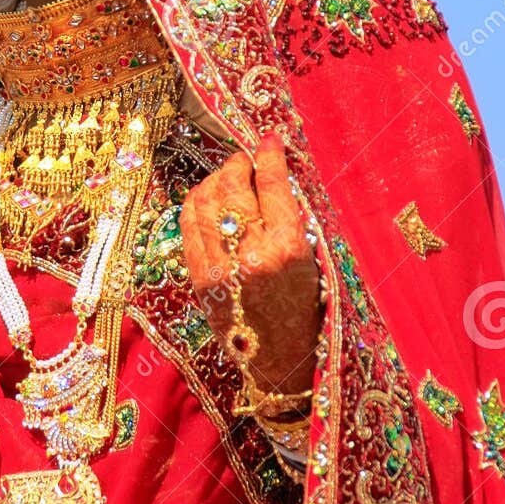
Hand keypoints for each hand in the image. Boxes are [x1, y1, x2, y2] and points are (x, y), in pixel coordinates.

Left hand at [178, 131, 323, 405]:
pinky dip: (198, 203)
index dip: (268, 153)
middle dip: (239, 163)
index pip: (272, 183)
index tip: (268, 140)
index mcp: (287, 249)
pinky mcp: (198, 279)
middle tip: (247, 159)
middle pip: (232, 185)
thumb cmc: (308, 311)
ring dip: (216, 180)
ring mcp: (218, 268)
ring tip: (230, 177)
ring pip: (204, 200)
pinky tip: (211, 199)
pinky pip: (188, 225)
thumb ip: (294, 218)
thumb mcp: (315, 263)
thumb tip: (273, 171)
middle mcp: (249, 255)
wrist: (281, 363)